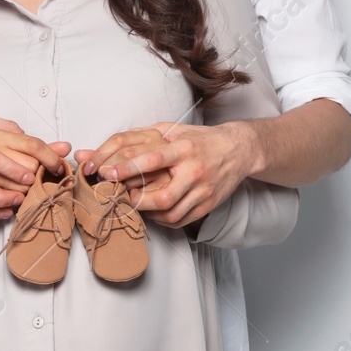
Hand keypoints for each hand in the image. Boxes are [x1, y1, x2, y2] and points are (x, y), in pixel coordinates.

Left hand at [82, 121, 262, 228]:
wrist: (239, 150)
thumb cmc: (202, 139)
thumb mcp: (177, 130)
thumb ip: (149, 136)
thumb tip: (117, 144)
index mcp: (184, 148)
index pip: (153, 159)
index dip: (130, 168)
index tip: (110, 173)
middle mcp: (195, 171)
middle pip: (163, 197)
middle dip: (139, 202)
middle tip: (125, 198)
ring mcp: (203, 190)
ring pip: (171, 214)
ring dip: (150, 214)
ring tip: (139, 205)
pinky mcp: (208, 204)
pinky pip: (181, 220)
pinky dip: (164, 220)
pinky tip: (156, 212)